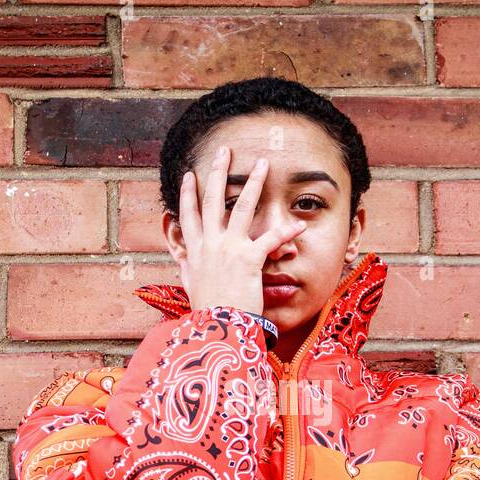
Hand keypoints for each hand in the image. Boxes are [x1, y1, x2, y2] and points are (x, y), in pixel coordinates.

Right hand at [176, 144, 306, 313]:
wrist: (218, 328)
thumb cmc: (207, 311)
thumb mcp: (191, 287)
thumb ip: (187, 269)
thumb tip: (181, 260)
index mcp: (196, 251)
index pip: (189, 215)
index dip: (187, 194)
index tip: (189, 175)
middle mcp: (210, 244)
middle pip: (213, 200)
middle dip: (218, 173)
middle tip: (224, 151)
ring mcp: (229, 249)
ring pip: (242, 208)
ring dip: (254, 183)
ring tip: (263, 163)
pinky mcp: (249, 259)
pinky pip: (270, 240)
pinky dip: (286, 233)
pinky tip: (299, 226)